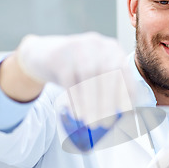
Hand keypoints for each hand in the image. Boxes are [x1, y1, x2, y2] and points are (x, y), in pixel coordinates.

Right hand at [16, 32, 133, 123]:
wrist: (41, 54)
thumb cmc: (75, 70)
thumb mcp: (95, 73)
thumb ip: (109, 88)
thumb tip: (122, 114)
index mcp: (112, 49)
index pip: (124, 71)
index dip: (127, 92)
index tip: (126, 112)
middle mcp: (98, 44)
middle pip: (108, 73)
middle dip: (108, 101)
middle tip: (106, 123)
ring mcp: (79, 46)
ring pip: (89, 77)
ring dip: (91, 103)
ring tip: (91, 122)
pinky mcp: (60, 54)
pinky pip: (70, 80)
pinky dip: (76, 99)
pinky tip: (77, 113)